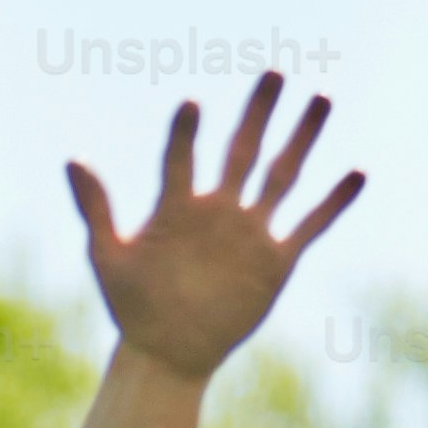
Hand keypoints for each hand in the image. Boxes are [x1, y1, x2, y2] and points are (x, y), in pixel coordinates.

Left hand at [67, 74, 364, 381]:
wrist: (167, 354)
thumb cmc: (132, 307)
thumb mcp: (108, 257)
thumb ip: (95, 208)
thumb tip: (72, 159)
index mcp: (177, 207)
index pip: (181, 159)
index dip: (184, 135)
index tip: (189, 105)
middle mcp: (217, 211)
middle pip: (243, 151)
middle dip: (259, 112)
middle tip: (274, 73)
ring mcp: (248, 234)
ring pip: (282, 176)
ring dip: (302, 139)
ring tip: (321, 98)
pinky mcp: (274, 262)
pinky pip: (309, 226)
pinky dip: (332, 203)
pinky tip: (356, 173)